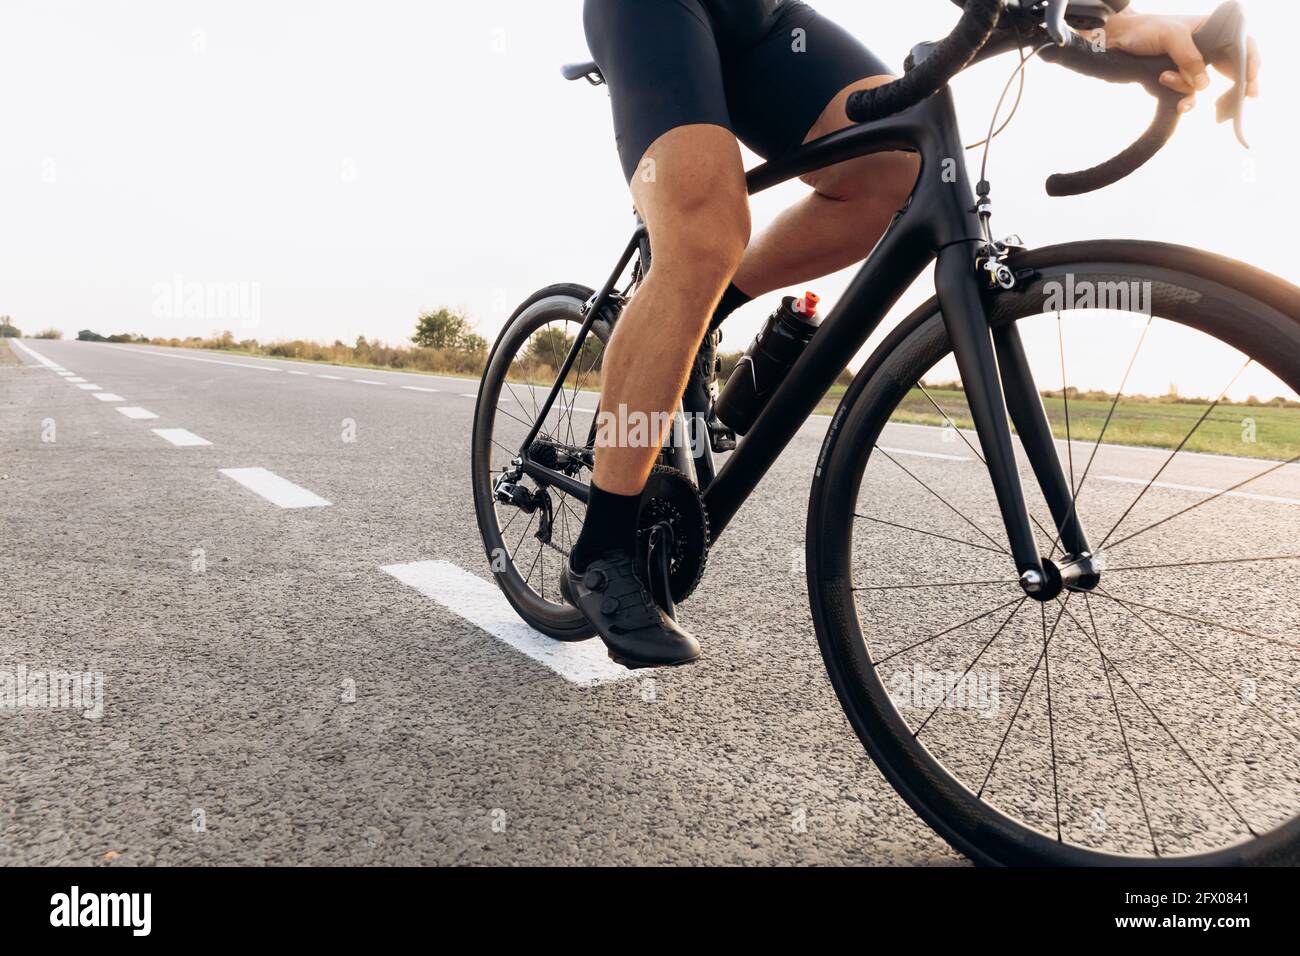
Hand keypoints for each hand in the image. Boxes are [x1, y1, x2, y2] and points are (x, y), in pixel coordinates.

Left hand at [1105, 11, 1260, 112]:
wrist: (1117, 39)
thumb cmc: (1146, 29)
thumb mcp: (1171, 36)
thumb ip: (1189, 58)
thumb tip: (1205, 85)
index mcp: (1210, 31)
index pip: (1240, 45)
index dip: (1251, 62)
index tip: (1252, 82)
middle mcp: (1204, 50)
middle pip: (1228, 69)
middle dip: (1234, 86)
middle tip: (1241, 100)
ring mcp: (1189, 67)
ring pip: (1201, 87)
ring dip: (1186, 88)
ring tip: (1164, 77)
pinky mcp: (1174, 80)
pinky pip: (1186, 96)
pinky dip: (1183, 100)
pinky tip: (1176, 104)